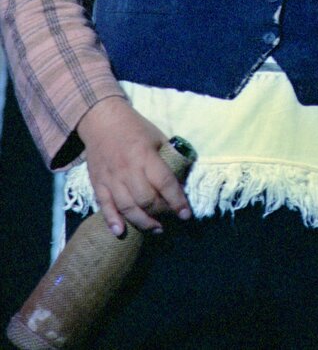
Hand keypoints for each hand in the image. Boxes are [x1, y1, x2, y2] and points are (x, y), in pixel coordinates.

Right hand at [76, 96, 191, 235]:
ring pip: (127, 208)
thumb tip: (182, 179)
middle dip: (161, 213)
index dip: (177, 201)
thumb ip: (169, 158)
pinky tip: (121, 232)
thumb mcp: (157, 136)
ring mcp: (111, 178)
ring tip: (156, 228)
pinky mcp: (98, 183)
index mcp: (145, 155)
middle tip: (170, 217)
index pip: (164, 183)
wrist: (102, 120)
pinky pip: (104, 206)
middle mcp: (128, 169)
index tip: (186, 214)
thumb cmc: (134, 127)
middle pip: (146, 200)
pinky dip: (112, 220)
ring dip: (143, 222)